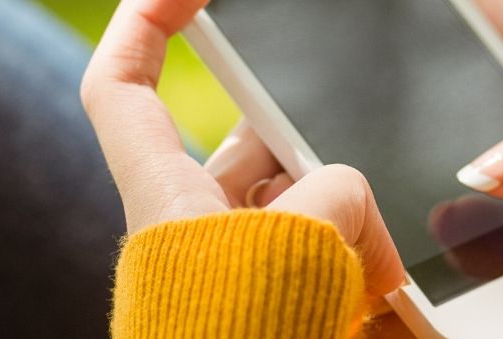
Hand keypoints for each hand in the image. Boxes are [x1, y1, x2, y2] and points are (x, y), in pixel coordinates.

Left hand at [80, 0, 403, 311]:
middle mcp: (187, 223)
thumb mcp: (308, 238)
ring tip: (365, 252)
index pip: (121, 84)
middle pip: (248, 145)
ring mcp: (228, 259)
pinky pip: (316, 249)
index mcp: (164, 193)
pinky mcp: (264, 292)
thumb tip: (367, 225)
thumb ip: (342, 197)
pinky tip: (381, 283)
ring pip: (292, 199)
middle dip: (306, 149)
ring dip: (338, 212)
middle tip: (337, 167)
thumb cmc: (242, 330)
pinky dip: (349, 255)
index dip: (146, 21)